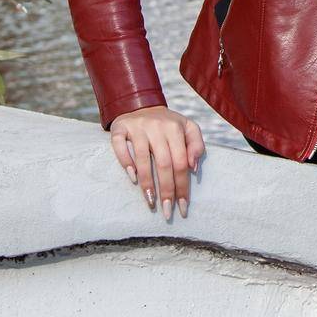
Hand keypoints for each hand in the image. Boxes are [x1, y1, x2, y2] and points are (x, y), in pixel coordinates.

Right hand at [110, 104, 205, 219]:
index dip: (183, 186)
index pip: (182, 162)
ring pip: (143, 159)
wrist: (140, 104)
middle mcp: (157, 128)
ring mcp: (137, 128)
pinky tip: (132, 178)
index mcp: (176, 128)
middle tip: (167, 213)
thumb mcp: (188, 128)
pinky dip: (126, 162)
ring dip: (147, 183)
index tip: (183, 207)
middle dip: (167, 191)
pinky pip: (120, 147)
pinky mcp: (119, 128)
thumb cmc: (168, 123)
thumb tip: (194, 167)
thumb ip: (196, 144)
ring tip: (151, 202)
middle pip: (164, 164)